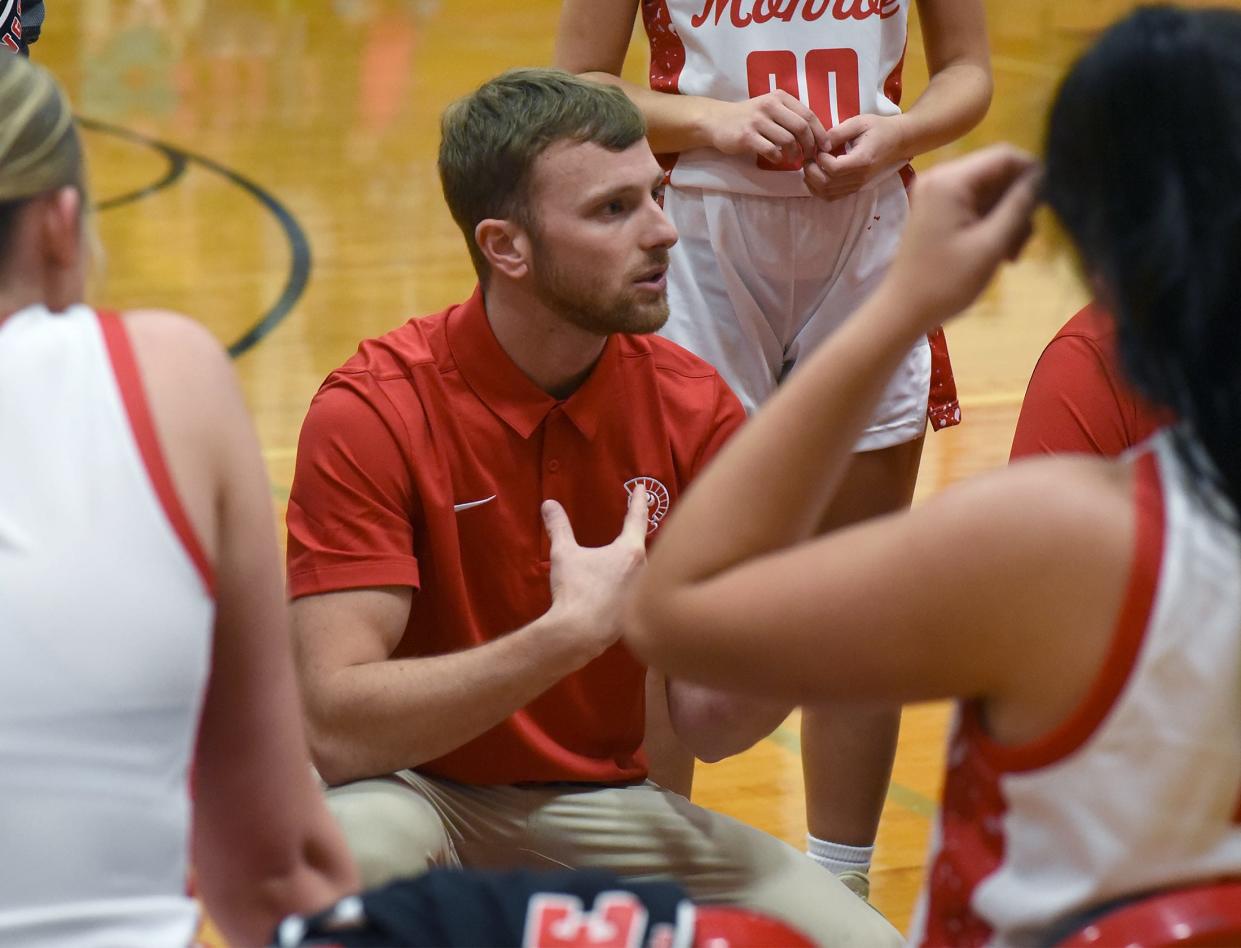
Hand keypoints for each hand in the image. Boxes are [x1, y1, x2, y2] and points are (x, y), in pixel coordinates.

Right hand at [542, 486, 650, 663]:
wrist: (580, 634)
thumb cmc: (575, 590)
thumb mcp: (564, 554)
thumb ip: (559, 527)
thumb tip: (549, 504)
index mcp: (630, 551)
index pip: (637, 518)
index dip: (639, 501)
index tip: (643, 488)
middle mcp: (644, 569)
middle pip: (642, 546)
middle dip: (638, 534)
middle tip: (636, 521)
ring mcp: (643, 592)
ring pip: (643, 569)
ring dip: (635, 560)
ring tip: (627, 555)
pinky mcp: (637, 611)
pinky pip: (637, 590)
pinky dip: (631, 582)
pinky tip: (621, 587)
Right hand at [707, 92, 828, 168]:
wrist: (717, 121)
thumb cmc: (749, 118)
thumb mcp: (770, 108)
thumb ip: (790, 116)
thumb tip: (816, 135)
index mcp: (779, 97)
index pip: (808, 114)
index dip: (820, 133)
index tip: (825, 147)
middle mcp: (769, 105)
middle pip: (801, 127)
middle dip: (810, 145)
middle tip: (811, 156)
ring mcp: (757, 120)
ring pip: (787, 140)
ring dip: (795, 154)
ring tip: (794, 159)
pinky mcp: (747, 136)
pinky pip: (770, 150)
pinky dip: (778, 158)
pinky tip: (777, 159)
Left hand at [804, 114, 908, 199]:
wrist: (898, 141)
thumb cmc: (879, 128)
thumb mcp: (859, 122)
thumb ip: (838, 132)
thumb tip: (819, 144)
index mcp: (862, 160)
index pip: (834, 168)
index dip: (820, 160)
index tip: (818, 149)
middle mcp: (859, 177)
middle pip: (827, 184)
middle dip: (811, 172)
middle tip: (807, 159)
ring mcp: (857, 185)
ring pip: (827, 193)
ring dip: (812, 183)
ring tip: (810, 167)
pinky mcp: (855, 188)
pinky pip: (832, 196)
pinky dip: (819, 190)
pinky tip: (815, 177)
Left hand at [882, 144, 1040, 329]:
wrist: (903, 312)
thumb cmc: (946, 282)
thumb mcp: (991, 244)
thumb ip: (1019, 205)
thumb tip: (1043, 176)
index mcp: (950, 180)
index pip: (1005, 156)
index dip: (1033, 174)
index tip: (1049, 203)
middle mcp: (941, 178)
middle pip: (998, 174)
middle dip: (1018, 204)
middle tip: (1024, 242)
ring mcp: (936, 195)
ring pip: (990, 193)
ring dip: (1008, 219)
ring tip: (1011, 255)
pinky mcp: (937, 211)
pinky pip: (975, 206)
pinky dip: (991, 225)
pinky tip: (999, 253)